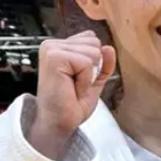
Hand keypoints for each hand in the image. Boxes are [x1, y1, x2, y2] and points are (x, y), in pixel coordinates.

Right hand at [26, 31, 115, 159]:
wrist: (59, 121)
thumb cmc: (72, 103)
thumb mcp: (95, 79)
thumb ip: (104, 62)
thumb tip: (109, 48)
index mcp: (61, 46)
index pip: (92, 39)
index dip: (95, 64)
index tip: (78, 79)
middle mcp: (53, 44)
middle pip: (95, 43)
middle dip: (93, 69)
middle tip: (75, 84)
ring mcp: (52, 49)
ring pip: (93, 52)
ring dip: (88, 76)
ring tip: (72, 86)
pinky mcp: (54, 57)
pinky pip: (87, 62)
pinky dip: (84, 80)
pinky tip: (71, 87)